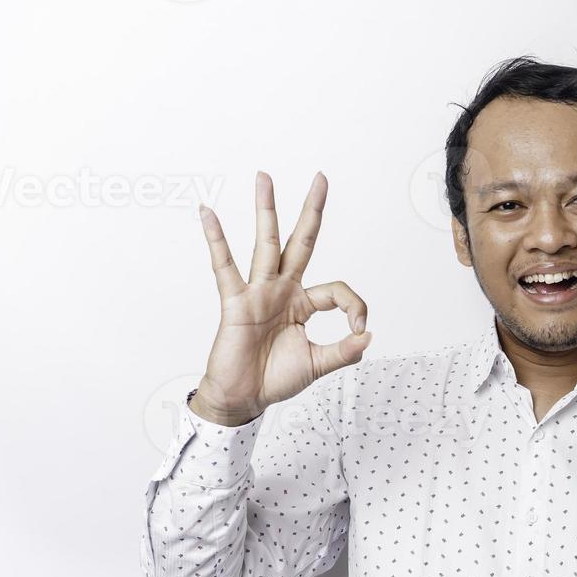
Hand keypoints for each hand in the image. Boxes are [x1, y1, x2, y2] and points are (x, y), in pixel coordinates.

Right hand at [188, 171, 371, 426]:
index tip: (359, 330)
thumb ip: (344, 351)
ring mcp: (258, 293)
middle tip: (321, 178)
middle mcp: (282, 290)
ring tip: (265, 177)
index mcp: (303, 303)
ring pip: (266, 244)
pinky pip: (225, 267)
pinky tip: (208, 214)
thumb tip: (368, 337)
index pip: (338, 290)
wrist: (244, 399)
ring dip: (266, 210)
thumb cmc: (274, 380)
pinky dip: (216, 240)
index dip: (355, 307)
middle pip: (301, 242)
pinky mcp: (236, 303)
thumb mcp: (318, 365)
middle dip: (311, 211)